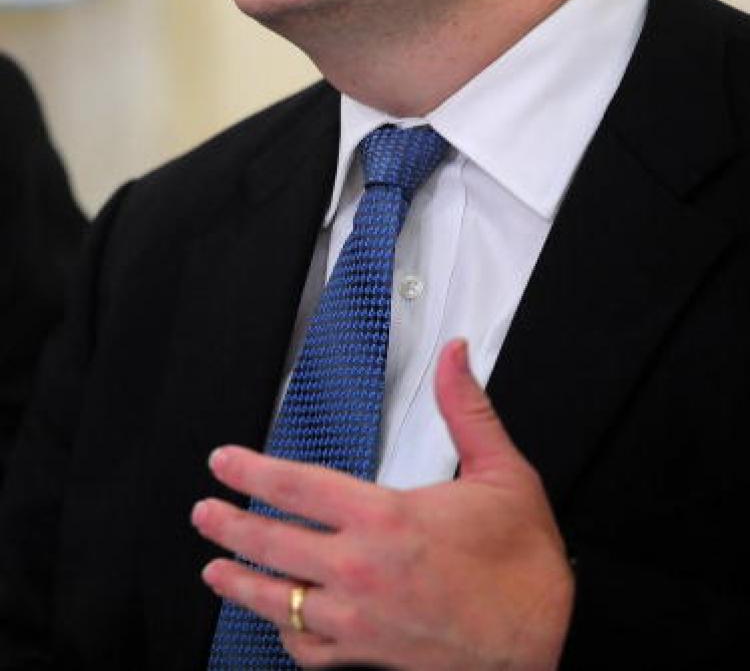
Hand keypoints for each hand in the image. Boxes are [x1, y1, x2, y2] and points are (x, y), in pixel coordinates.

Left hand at [191, 339, 573, 669]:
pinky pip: (308, 650)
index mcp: (387, 520)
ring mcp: (361, 621)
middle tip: (204, 512)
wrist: (542, 638)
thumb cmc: (523, 564)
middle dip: (229, 525)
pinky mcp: (370, 655)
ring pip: (279, 603)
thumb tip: (454, 355)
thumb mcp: (502, 471)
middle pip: (271, 546)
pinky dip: (285, 633)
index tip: (223, 462)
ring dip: (240, 583)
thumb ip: (466, 407)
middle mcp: (362, 572)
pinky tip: (276, 621)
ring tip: (215, 570)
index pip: (296, 487)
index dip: (250, 471)